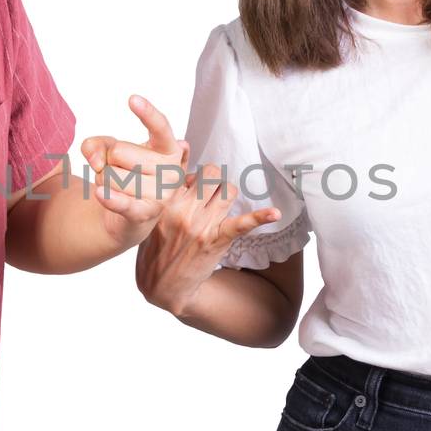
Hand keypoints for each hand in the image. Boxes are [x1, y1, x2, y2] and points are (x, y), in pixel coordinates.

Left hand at [79, 95, 190, 242]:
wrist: (128, 216)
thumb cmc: (125, 174)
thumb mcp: (109, 150)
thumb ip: (96, 144)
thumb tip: (96, 161)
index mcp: (169, 148)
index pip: (160, 127)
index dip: (147, 113)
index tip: (132, 99)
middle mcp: (171, 170)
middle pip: (119, 152)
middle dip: (108, 161)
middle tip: (120, 172)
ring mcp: (161, 194)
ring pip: (110, 175)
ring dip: (104, 181)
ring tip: (118, 188)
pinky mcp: (145, 214)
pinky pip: (123, 203)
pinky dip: (110, 199)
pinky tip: (101, 194)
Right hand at [135, 163, 284, 315]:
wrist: (161, 286)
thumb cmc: (156, 247)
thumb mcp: (154, 213)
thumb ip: (169, 180)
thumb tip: (185, 145)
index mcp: (165, 202)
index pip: (191, 173)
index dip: (197, 179)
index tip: (194, 189)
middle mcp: (183, 210)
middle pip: (212, 176)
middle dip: (215, 180)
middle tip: (211, 194)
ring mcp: (200, 226)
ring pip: (228, 191)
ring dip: (228, 194)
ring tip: (221, 206)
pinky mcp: (216, 240)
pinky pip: (241, 224)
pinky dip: (260, 217)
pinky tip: (275, 213)